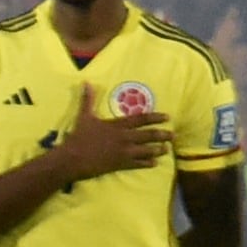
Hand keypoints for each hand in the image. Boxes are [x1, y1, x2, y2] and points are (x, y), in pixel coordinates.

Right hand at [50, 106, 167, 179]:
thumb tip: (87, 82)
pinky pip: (138, 164)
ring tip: (167, 149)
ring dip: (158, 150)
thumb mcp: (84, 116)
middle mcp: (124, 138)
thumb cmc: (79, 137)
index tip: (167, 117)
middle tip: (172, 135)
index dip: (155, 118)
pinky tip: (154, 163)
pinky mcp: (120, 164)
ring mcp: (124, 152)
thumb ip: (88, 100)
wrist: (73, 158)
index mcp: (117, 125)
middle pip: (148, 135)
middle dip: (162, 135)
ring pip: (146, 150)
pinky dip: (147, 163)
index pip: (141, 119)